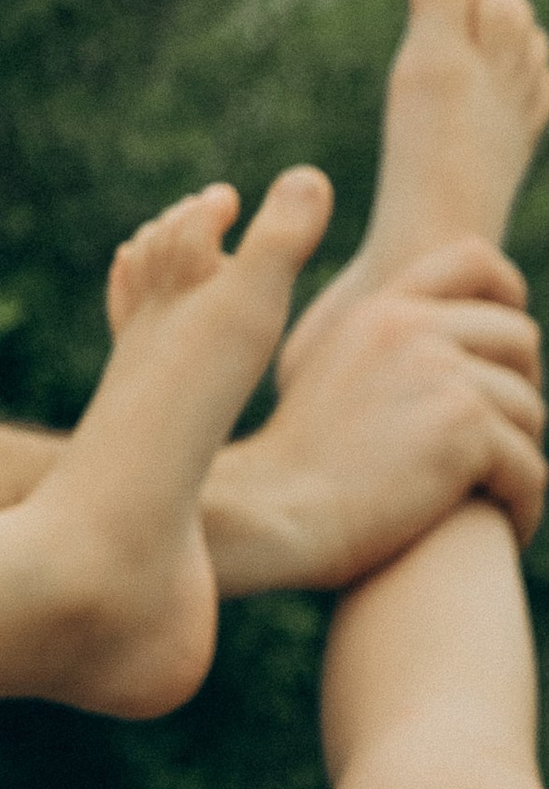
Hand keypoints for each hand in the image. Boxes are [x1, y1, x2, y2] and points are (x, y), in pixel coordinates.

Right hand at [221, 245, 545, 582]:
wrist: (265, 520)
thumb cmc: (285, 477)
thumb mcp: (323, 388)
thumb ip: (378, 362)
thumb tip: (436, 372)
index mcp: (376, 313)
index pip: (472, 261)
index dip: (508, 293)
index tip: (511, 337)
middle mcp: (411, 329)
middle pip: (518, 341)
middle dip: (519, 396)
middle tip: (503, 447)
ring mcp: (441, 373)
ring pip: (528, 411)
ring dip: (520, 460)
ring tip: (504, 499)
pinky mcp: (465, 427)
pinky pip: (529, 467)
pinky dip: (524, 503)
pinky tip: (510, 527)